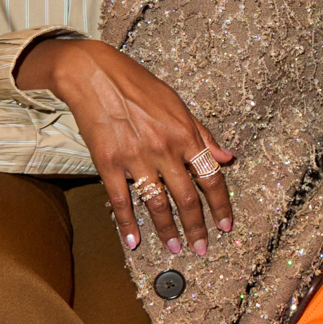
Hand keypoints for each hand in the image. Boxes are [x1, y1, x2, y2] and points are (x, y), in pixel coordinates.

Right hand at [15, 37, 234, 256]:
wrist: (95, 74)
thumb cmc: (139, 85)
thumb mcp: (179, 104)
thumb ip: (204, 134)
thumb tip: (228, 157)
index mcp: (185, 134)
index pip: (211, 177)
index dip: (221, 205)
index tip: (225, 225)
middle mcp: (165, 148)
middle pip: (187, 198)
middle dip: (197, 228)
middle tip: (202, 248)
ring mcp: (136, 157)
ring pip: (157, 204)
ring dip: (167, 230)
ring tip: (175, 248)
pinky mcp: (108, 162)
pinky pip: (121, 200)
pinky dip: (127, 223)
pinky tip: (133, 241)